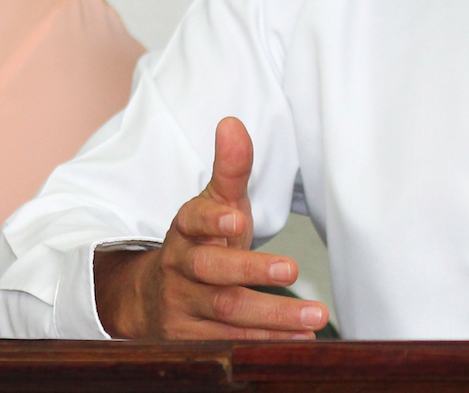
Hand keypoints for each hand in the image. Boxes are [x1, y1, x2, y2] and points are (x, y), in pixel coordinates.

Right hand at [93, 117, 329, 338]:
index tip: (236, 219)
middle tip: (293, 268)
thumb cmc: (201, 244)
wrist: (154, 298)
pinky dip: (264, 343)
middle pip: (213, 272)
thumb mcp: (214, 205)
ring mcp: (181, 307)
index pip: (192, 221)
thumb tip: (232, 123)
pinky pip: (228, 344)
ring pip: (227, 314)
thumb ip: (230, 170)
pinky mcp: (187, 341)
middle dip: (252, 271)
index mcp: (185, 230)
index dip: (212, 221)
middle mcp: (180, 268)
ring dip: (272, 318)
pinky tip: (298, 342)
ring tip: (314, 318)